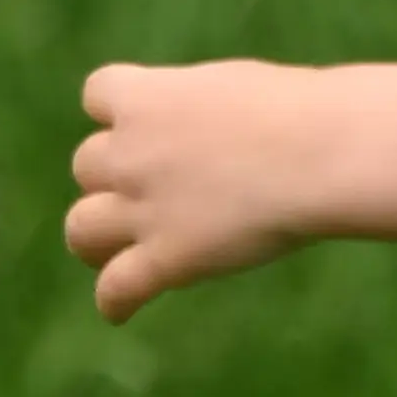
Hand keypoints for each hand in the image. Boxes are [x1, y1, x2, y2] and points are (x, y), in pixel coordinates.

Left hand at [67, 56, 339, 316]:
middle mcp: (130, 151)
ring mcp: (144, 208)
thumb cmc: (296, 110)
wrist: (315, 152)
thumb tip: (209, 127)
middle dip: (114, 176)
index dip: (118, 113)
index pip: (98, 94)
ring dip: (95, 237)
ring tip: (113, 252)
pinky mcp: (167, 257)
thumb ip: (200, 108)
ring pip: (81, 228)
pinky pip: (117, 288)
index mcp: (147, 97)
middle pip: (87, 165)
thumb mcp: (233, 86)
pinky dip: (115, 302)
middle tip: (151, 191)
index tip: (144, 125)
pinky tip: (121, 310)